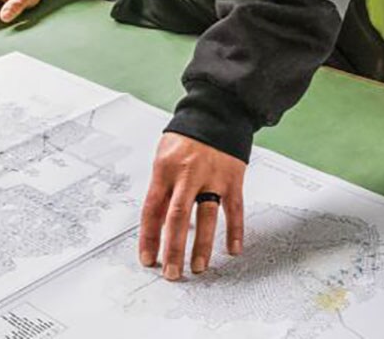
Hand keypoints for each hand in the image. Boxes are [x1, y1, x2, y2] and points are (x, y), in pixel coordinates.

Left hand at [139, 132, 246, 279]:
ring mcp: (212, 176)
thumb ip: (163, 188)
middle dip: (173, 249)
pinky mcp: (233, 177)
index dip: (149, 237)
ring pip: (206, 216)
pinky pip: (234, 208)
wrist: (217, 111)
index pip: (153, 210)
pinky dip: (235, 230)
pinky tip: (233, 248)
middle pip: (177, 218)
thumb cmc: (187, 136)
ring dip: (202, 245)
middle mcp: (187, 174)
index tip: (148, 259)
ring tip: (199, 267)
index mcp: (165, 170)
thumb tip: (159, 223)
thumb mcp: (164, 157)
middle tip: (171, 273)